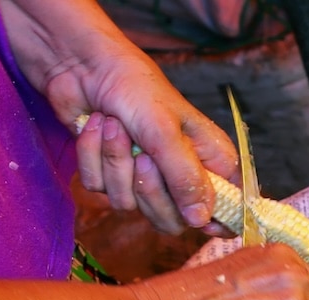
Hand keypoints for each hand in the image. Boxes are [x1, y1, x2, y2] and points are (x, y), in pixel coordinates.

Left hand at [0, 1, 236, 236]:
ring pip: (128, 204)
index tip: (202, 224)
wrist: (84, 67)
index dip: (215, 221)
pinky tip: (96, 126)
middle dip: (149, 189)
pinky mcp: (109, 174)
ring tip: (115, 126)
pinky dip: (92, 156)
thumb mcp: (166, 131)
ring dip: (115, 163)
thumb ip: (185, 177)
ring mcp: (142, 177)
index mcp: (209, 160)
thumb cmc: (135, 88)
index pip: (225, 207)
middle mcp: (179, 173)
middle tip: (143, 157)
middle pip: (171, 220)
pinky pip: (99, 188)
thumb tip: (202, 220)